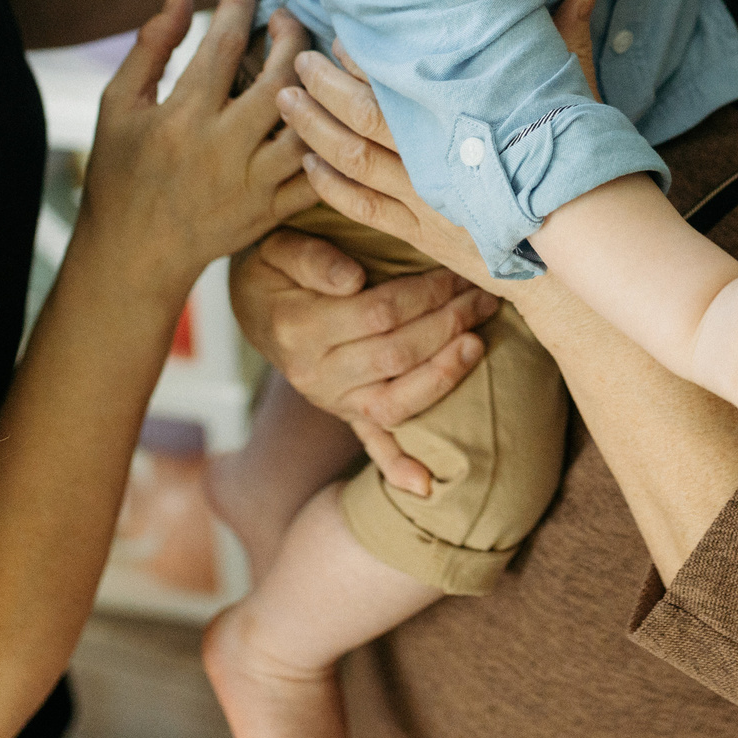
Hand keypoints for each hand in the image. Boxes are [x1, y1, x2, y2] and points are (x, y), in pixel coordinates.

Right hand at [79, 0, 312, 301]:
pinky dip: (330, 141)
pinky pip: (317, 175)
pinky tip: (328, 112)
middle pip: (278, 82)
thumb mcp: (118, 106)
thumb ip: (151, 47)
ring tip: (314, 61)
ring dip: (318, 87)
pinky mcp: (270, 211)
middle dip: (291, 37)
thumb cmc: (120, 173)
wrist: (133, 255)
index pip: (221, 45)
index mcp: (180, 118)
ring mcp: (250, 184)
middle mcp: (220, 149)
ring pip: (306, 127)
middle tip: (287, 17)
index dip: (239, 4)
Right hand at [228, 227, 498, 495]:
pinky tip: (427, 486)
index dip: (424, 294)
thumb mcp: (278, 251)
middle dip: (447, 323)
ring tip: (477, 345)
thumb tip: (354, 278)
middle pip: (396, 354)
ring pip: (395, 401)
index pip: (378, 313)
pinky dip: (398, 466)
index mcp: (300, 329)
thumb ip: (312, 258)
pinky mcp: (345, 415)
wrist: (254, 310)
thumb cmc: (276, 273)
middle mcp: (316, 374)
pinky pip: (373, 445)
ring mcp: (332, 402)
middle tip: (483, 298)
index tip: (458, 273)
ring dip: (443, 376)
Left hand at [274, 0, 604, 290]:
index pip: (402, 83)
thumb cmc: (574, 169)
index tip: (342, 36)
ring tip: (286, 100)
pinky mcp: (419, 234)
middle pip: (363, 118)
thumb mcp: (571, 101)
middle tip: (299, 60)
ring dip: (313, 129)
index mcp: (466, 122)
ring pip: (351, 160)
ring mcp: (423, 202)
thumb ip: (566, 43)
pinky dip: (329, 185)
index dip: (365, 60)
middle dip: (325, 86)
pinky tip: (309, 163)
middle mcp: (436, 162)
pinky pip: (360, 207)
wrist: (578, 256)